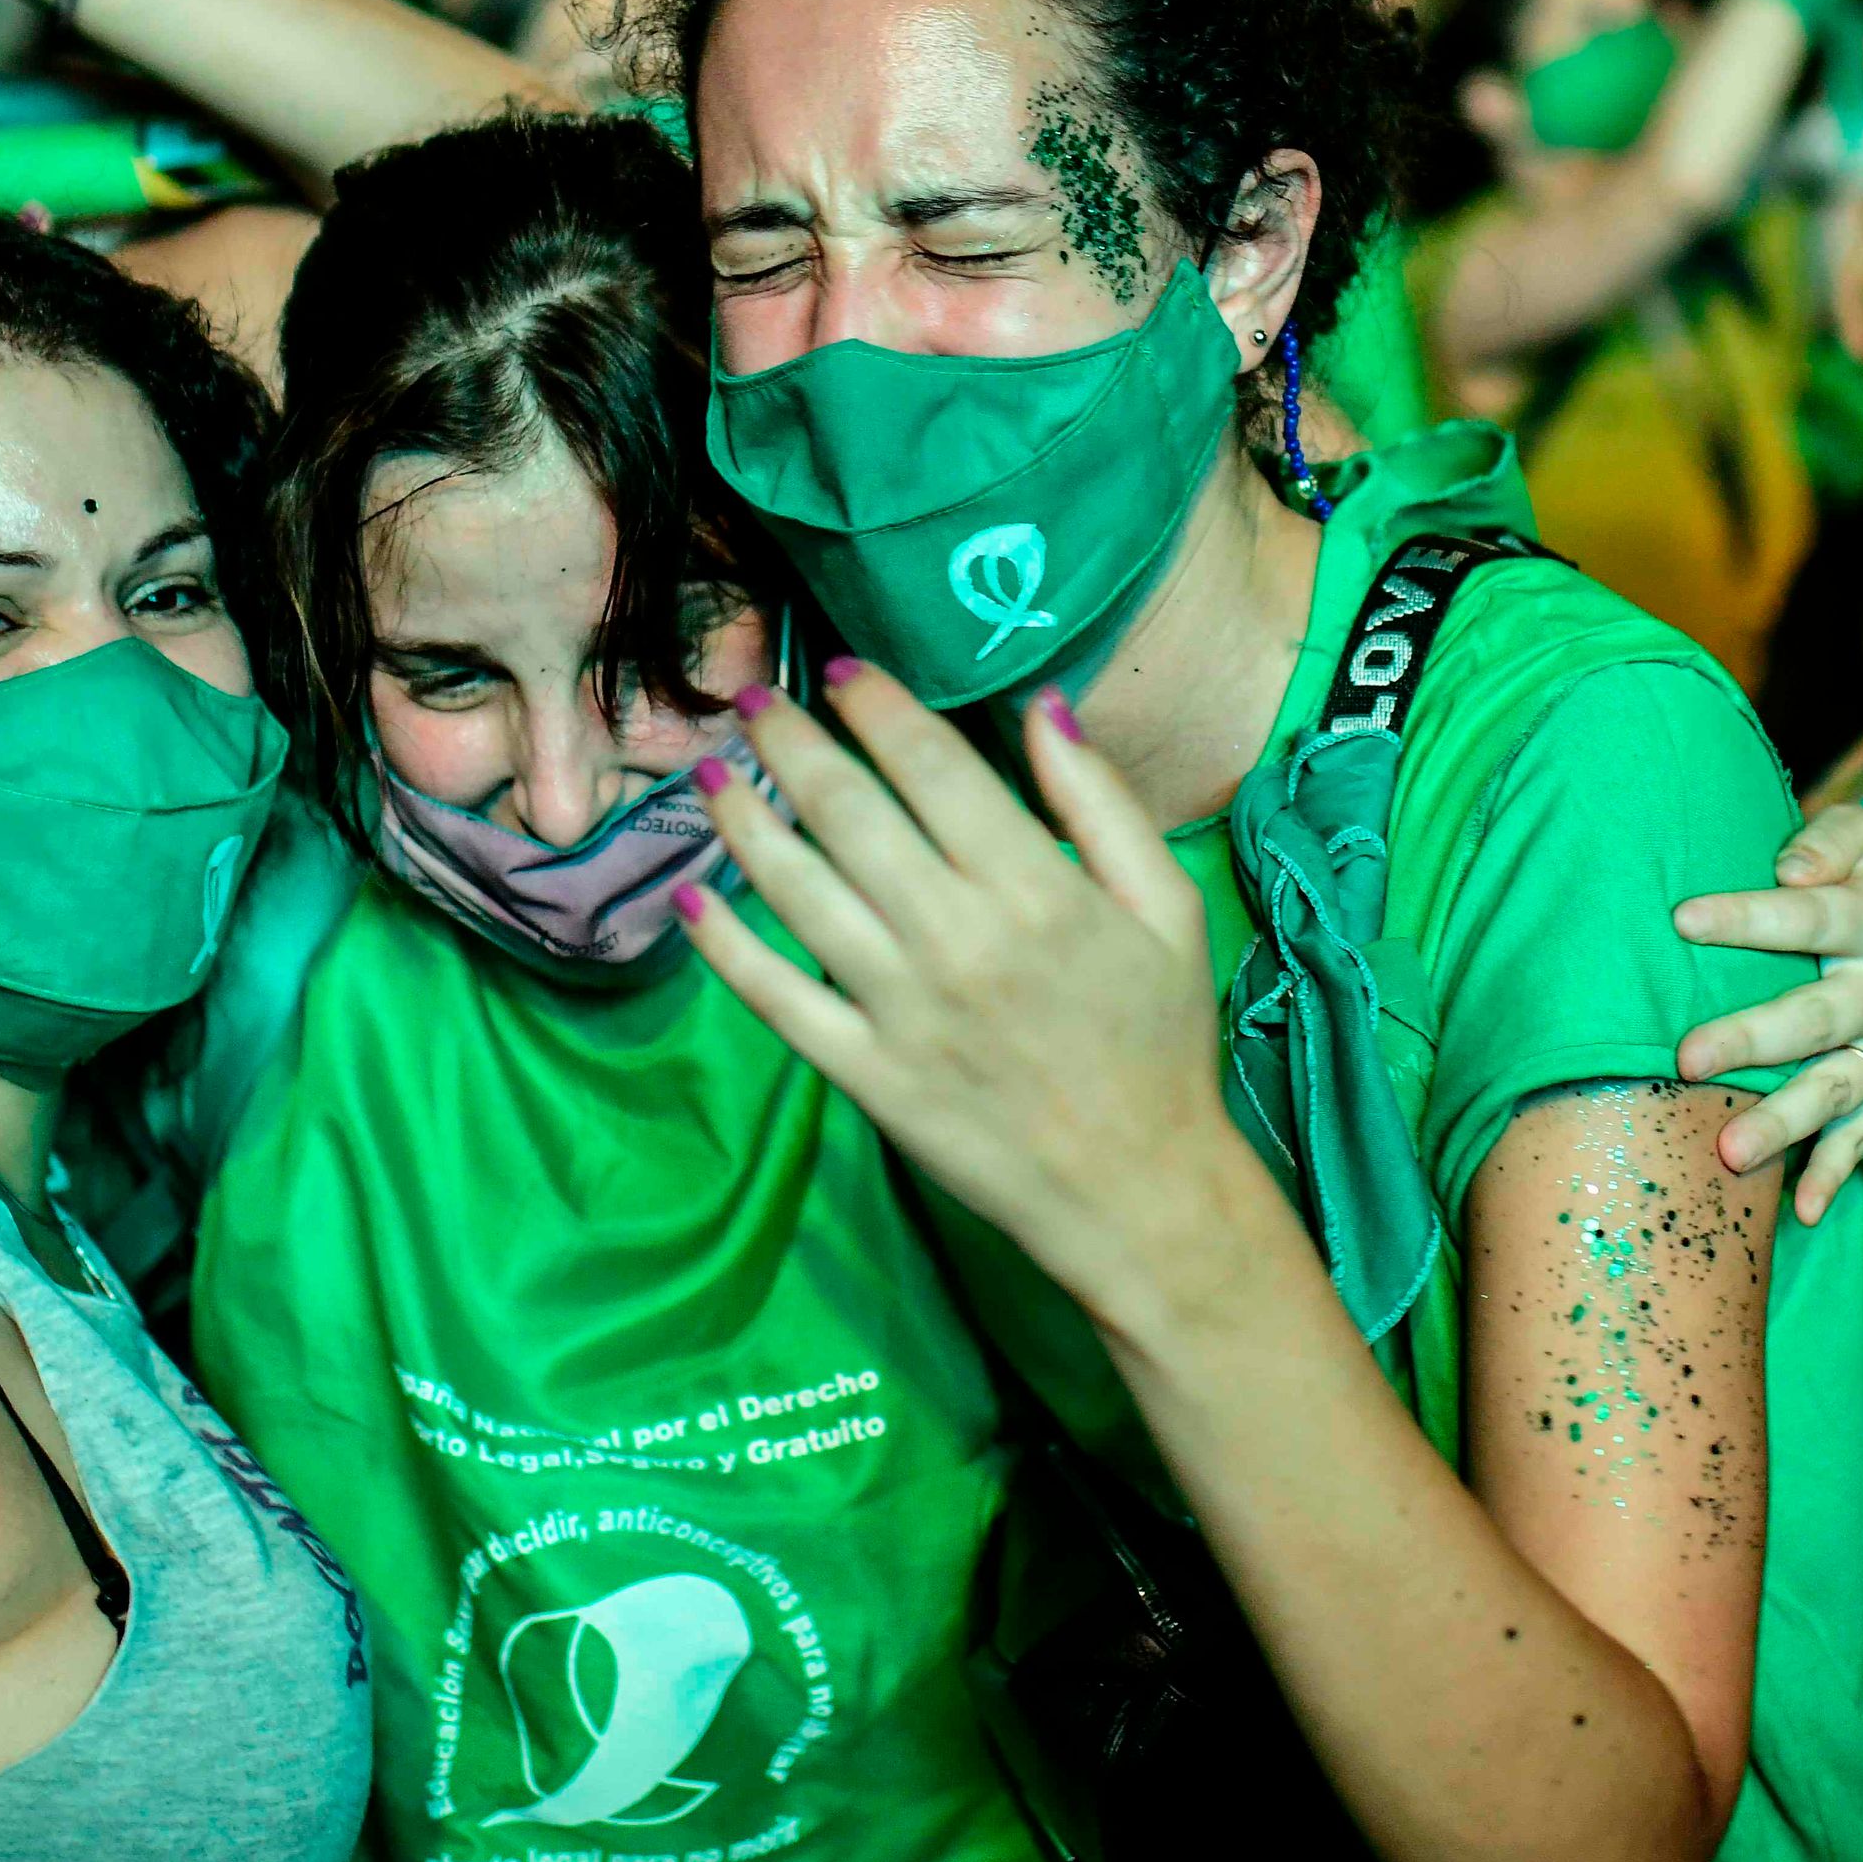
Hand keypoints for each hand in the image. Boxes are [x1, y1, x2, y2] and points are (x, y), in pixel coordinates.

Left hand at [679, 666, 1240, 1322]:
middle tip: (754, 698)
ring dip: (744, 821)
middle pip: (849, 812)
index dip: (876, 707)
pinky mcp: (864, 1074)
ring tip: (710, 770)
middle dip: (792, 742)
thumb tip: (1043, 702)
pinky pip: (777, 998)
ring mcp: (900, 1009)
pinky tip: (694, 897)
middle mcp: (955, 938)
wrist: (1137, 1191)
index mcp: (1034, 888)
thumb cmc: (1158, 1041)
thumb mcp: (1168, 907)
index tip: (839, 670)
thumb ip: (1101, 802)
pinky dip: (727, 946)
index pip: (932, 766)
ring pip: (798, 891)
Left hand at [1671, 808, 1862, 1224]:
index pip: (1808, 917)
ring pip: (1840, 1089)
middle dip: (1753, 1041)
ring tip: (1727, 1153)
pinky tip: (1801, 1210)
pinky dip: (1839, 1173)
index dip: (1748, 918)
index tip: (1683, 919)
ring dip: (1786, 1124)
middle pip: (1818, 1018)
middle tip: (1688, 1058)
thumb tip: (1785, 868)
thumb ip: (1828, 841)